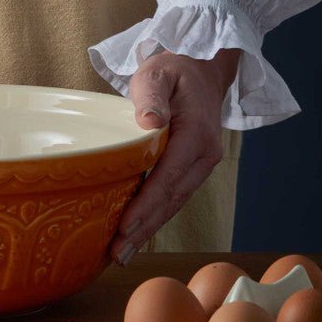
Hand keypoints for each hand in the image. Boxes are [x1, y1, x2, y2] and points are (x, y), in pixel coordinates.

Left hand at [109, 47, 240, 264]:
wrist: (199, 67)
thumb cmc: (173, 69)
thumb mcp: (157, 73)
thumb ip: (151, 96)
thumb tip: (149, 123)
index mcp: (197, 134)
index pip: (168, 176)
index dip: (146, 205)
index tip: (125, 227)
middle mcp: (204, 155)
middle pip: (171, 199)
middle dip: (144, 228)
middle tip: (116, 254)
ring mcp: (201, 164)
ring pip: (173, 203)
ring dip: (148, 229)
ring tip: (122, 253)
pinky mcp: (192, 168)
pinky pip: (173, 196)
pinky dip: (155, 217)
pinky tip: (136, 234)